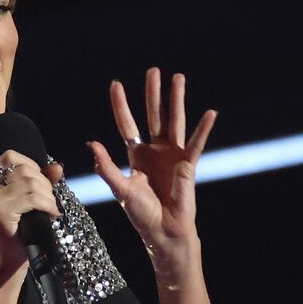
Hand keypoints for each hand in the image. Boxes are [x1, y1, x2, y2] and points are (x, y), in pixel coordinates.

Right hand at [0, 151, 61, 272]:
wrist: (9, 261)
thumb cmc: (19, 232)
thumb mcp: (30, 202)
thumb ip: (42, 182)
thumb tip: (57, 166)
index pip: (10, 157)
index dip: (31, 165)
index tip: (41, 184)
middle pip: (23, 168)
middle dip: (44, 183)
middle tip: (49, 201)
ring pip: (29, 182)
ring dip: (47, 195)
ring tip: (50, 209)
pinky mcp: (1, 211)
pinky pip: (32, 198)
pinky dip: (47, 204)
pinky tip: (51, 214)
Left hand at [88, 67, 216, 251]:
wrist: (164, 232)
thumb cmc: (142, 214)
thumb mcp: (121, 189)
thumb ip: (107, 167)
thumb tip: (92, 144)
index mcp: (136, 155)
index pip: (127, 124)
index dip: (121, 105)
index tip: (116, 84)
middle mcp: (154, 150)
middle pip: (153, 115)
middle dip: (152, 93)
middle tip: (153, 71)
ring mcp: (172, 155)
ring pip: (174, 121)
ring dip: (176, 100)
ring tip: (178, 78)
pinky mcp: (188, 165)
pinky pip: (196, 143)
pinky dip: (203, 129)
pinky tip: (210, 114)